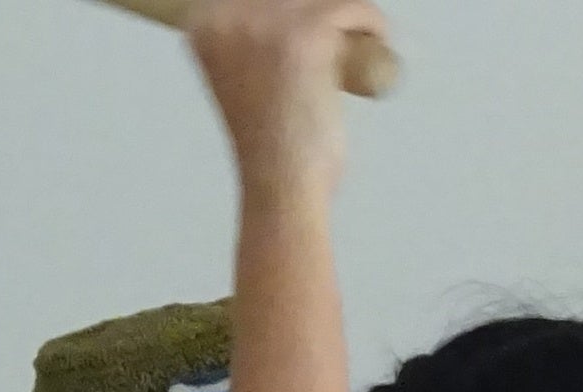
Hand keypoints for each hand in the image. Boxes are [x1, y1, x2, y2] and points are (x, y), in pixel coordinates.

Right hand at [188, 0, 379, 197]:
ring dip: (349, 14)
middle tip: (345, 37)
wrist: (280, 184)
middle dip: (322, 10)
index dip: (293, 7)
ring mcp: (265, 19)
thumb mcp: (242, 82)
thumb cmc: (269, 149)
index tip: (321, 28)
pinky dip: (371, 21)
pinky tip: (378, 40)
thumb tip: (279, 35)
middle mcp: (227, 11)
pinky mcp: (306, 31)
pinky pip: (351, 7)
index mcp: (204, 23)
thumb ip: (249, 50)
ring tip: (363, 43)